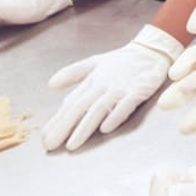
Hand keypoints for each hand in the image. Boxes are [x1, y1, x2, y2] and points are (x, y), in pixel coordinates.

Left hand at [42, 24, 182, 150]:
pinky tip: (105, 129)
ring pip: (99, 109)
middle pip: (80, 107)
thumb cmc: (122, 60)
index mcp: (92, 80)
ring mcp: (120, 88)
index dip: (57, 120)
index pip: (71, 103)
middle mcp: (103, 85)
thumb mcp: (95, 62)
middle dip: (64, 127)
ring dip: (85, 127)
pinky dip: (115, 116)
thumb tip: (50, 84)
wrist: (151, 50)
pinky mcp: (138, 90)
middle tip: (50, 145)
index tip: (44, 137)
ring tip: (72, 144)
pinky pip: (125, 105)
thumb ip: (73, 73)